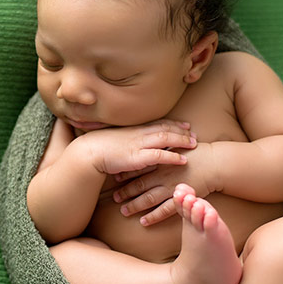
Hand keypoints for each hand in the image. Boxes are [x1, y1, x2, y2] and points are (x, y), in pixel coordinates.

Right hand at [81, 120, 197, 175]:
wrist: (88, 152)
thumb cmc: (98, 146)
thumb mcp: (115, 138)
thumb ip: (127, 138)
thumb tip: (133, 141)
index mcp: (134, 128)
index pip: (158, 123)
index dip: (173, 124)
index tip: (185, 125)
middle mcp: (139, 133)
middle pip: (165, 128)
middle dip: (181, 130)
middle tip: (194, 134)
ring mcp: (139, 144)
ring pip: (166, 139)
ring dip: (182, 141)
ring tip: (194, 144)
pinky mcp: (138, 157)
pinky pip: (160, 156)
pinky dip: (173, 157)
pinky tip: (183, 160)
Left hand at [112, 141, 219, 225]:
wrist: (216, 162)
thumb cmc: (198, 153)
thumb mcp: (178, 147)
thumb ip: (165, 150)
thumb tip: (154, 149)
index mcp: (162, 160)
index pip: (140, 167)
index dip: (127, 173)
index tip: (115, 177)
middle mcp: (163, 174)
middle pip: (140, 184)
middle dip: (126, 191)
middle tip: (115, 197)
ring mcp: (172, 187)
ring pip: (149, 198)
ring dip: (135, 205)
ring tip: (124, 211)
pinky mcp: (181, 198)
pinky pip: (164, 210)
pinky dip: (153, 216)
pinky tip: (143, 222)